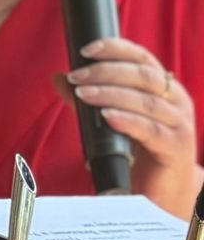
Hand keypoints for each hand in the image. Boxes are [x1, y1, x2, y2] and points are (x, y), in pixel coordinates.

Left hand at [63, 38, 198, 215]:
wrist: (165, 189)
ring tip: (83, 94)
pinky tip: (107, 116)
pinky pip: (151, 130)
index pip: (142, 58)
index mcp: (163, 88)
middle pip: (143, 76)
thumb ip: (88, 98)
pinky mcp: (176, 147)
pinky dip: (127, 120)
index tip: (86, 50)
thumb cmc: (139, 149)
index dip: (116, 49)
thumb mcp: (113, 119)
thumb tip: (59, 77)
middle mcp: (176, 100)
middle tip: (76, 77)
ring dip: (110, 94)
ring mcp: (179, 124)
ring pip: (146, 101)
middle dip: (105, 72)